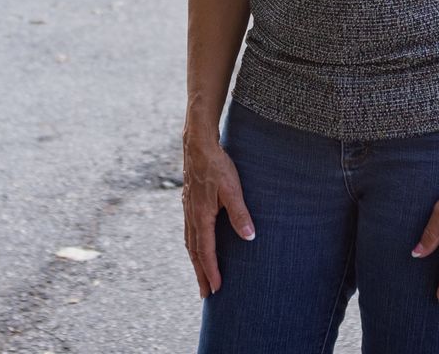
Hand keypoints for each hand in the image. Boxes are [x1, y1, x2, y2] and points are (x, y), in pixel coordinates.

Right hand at [182, 134, 253, 297]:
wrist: (197, 145)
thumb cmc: (217, 166)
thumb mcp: (232, 189)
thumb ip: (240, 214)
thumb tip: (250, 237)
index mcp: (201, 216)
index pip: (206, 251)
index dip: (211, 271)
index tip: (216, 289)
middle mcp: (191, 216)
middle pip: (194, 252)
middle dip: (200, 273)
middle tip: (205, 294)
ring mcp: (188, 209)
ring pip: (190, 242)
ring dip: (195, 262)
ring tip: (201, 276)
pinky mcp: (189, 202)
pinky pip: (189, 231)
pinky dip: (193, 246)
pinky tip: (197, 246)